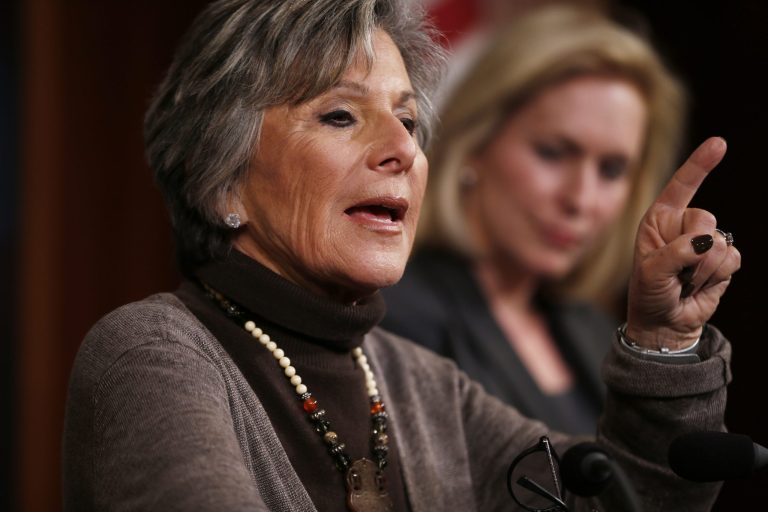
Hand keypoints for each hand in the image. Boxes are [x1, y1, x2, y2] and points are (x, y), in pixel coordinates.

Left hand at [626, 137, 740, 349]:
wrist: (664, 323)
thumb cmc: (648, 294)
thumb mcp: (650, 273)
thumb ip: (675, 253)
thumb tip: (707, 242)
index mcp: (659, 219)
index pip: (681, 185)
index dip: (700, 164)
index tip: (719, 143)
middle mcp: (683, 225)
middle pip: (706, 218)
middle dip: (692, 248)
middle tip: (675, 271)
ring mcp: (706, 241)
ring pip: (722, 241)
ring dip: (702, 269)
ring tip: (685, 281)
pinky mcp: (723, 259)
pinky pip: (733, 259)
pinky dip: (716, 276)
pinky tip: (700, 285)